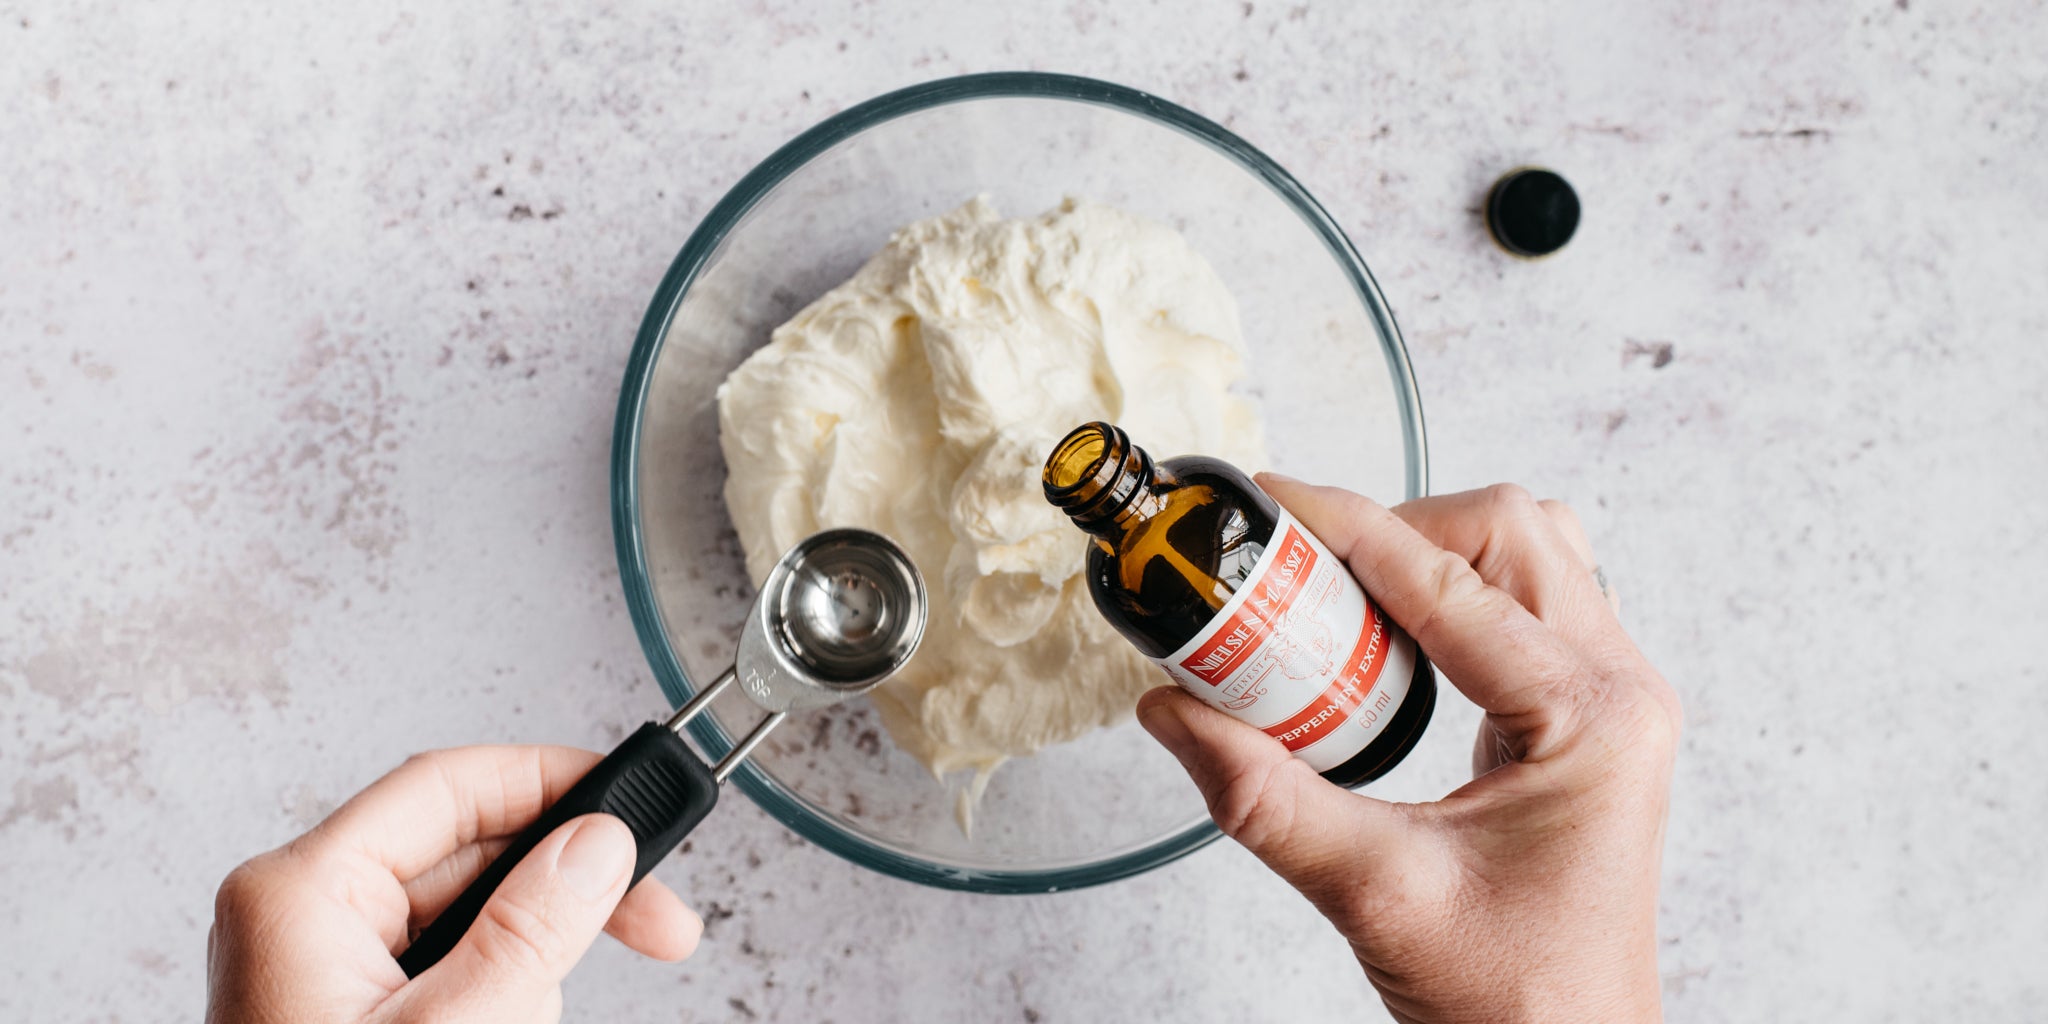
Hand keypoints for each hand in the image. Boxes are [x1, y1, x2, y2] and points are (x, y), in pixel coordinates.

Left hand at [206, 746, 702, 1022]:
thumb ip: (532, 932)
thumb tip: (594, 845)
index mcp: (301, 896)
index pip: (445, 787)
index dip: (551, 779)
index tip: (634, 800)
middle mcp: (305, 918)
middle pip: (467, 847)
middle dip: (568, 879)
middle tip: (657, 914)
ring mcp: (325, 967)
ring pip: (468, 910)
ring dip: (540, 946)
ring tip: (560, 999)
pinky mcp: (353, 1011)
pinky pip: (450, 964)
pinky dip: (507, 986)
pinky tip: (526, 1016)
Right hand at [1139, 479, 1679, 1023]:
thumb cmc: (1512, 999)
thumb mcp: (1373, 893)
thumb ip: (1264, 798)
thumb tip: (1174, 712)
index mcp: (1591, 719)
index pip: (1452, 583)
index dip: (1348, 529)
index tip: (1270, 503)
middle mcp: (1621, 691)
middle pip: (1512, 532)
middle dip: (1397, 529)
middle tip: (1299, 564)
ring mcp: (1613, 700)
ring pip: (1529, 554)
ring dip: (1432, 553)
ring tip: (1341, 600)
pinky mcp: (1587, 718)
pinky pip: (1528, 606)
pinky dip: (1452, 595)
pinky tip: (1387, 642)